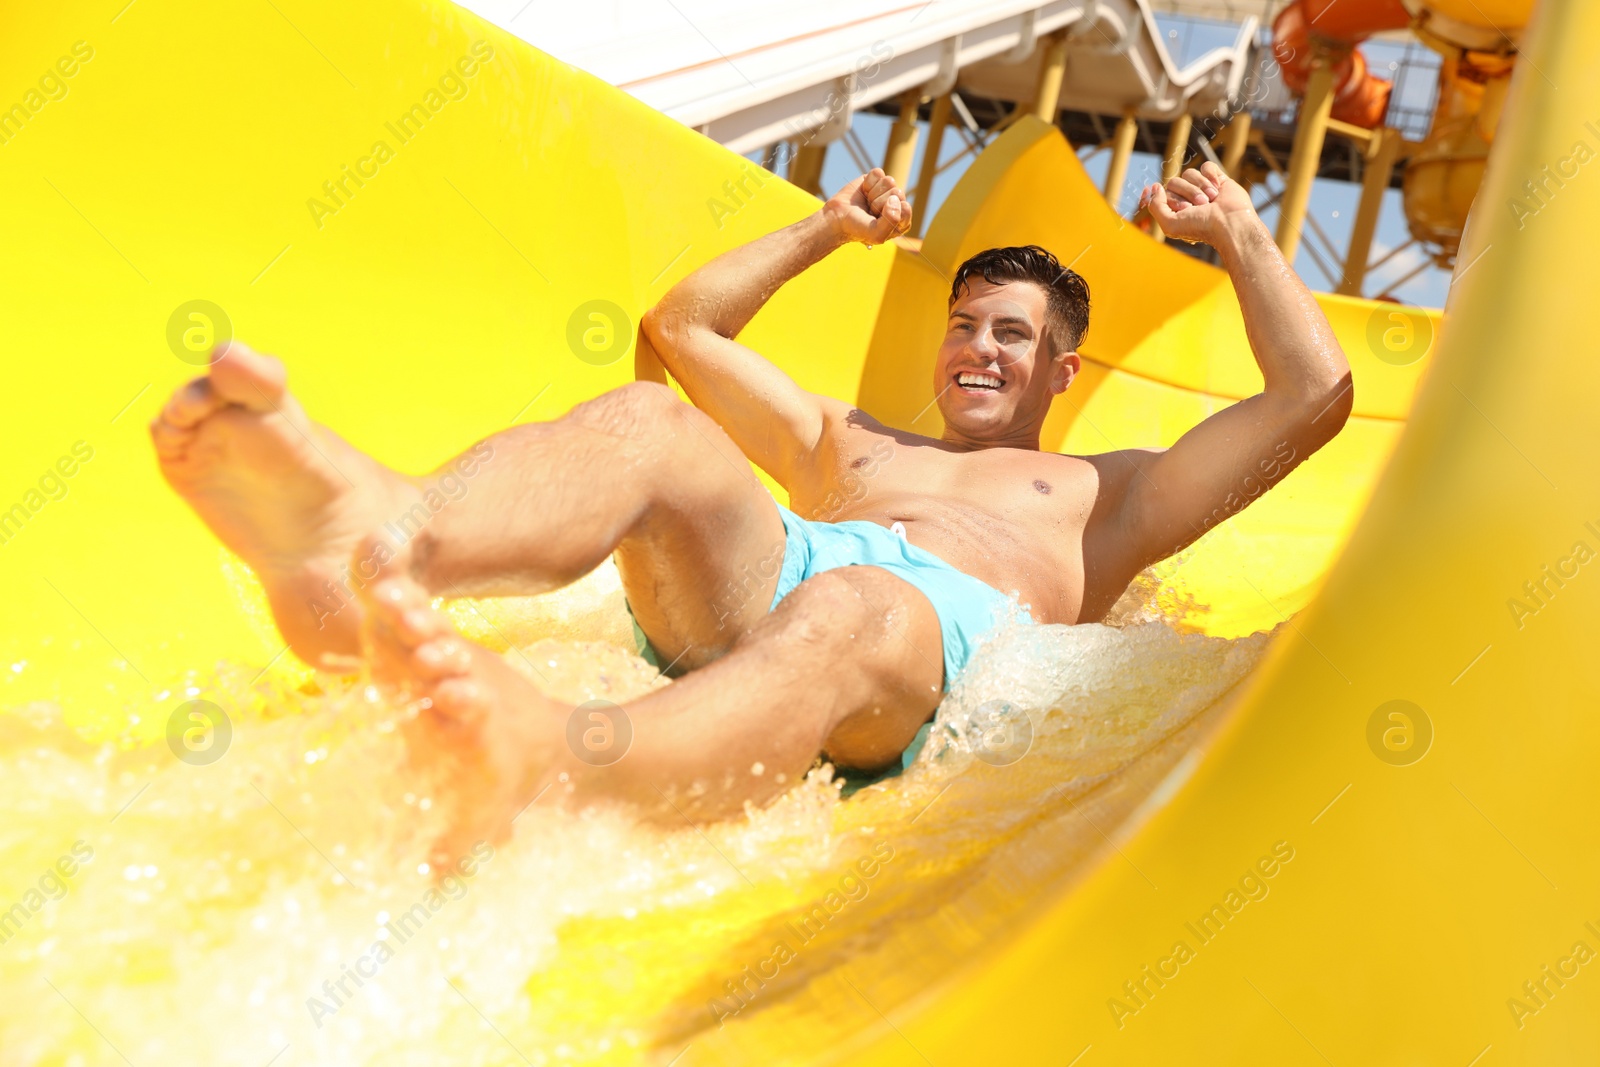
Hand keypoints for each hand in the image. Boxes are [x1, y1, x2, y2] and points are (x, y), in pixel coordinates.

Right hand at [822, 168, 911, 244]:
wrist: (836, 218)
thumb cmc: (857, 229)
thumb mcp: (877, 234)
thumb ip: (892, 220)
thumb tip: (894, 198)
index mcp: (901, 221)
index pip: (906, 208)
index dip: (890, 212)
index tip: (877, 219)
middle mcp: (896, 204)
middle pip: (897, 193)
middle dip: (879, 203)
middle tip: (869, 212)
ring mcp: (886, 191)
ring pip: (889, 181)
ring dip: (874, 193)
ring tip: (867, 202)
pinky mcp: (875, 180)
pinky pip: (878, 173)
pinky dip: (868, 183)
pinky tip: (864, 192)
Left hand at [1141, 161, 1257, 245]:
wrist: (1230, 222)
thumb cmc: (1201, 227)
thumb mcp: (1169, 224)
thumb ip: (1155, 206)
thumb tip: (1155, 186)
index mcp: (1176, 210)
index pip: (1162, 193)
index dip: (1167, 197)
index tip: (1173, 202)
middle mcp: (1188, 198)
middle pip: (1174, 182)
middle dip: (1187, 193)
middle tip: (1200, 206)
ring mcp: (1203, 188)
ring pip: (1189, 173)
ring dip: (1200, 187)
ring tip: (1211, 200)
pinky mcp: (1217, 179)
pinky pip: (1206, 166)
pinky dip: (1210, 176)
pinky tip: (1217, 187)